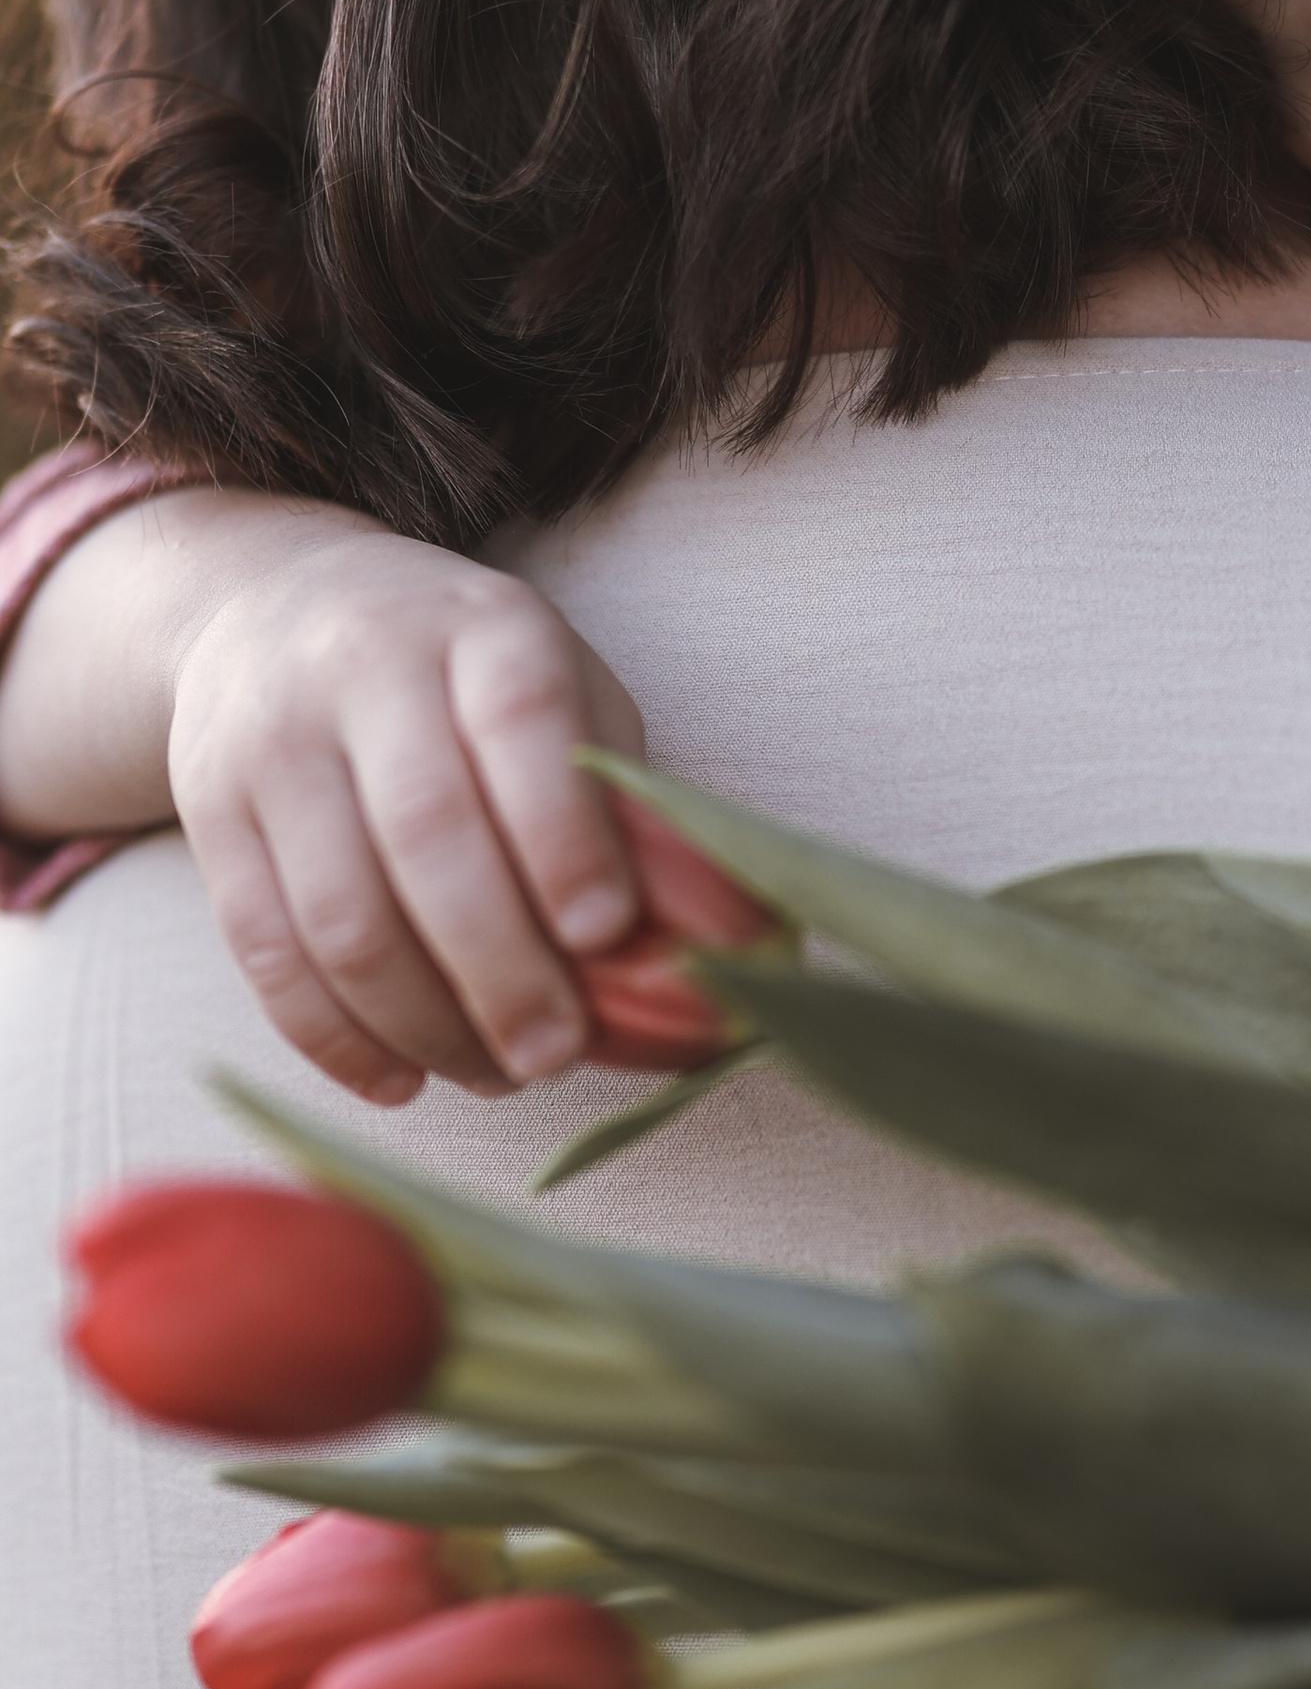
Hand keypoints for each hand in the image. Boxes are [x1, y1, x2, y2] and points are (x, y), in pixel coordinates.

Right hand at [162, 516, 644, 1103]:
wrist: (274, 610)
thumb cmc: (469, 678)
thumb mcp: (568, 695)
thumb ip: (630, 807)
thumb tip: (719, 941)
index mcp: (479, 628)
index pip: (520, 723)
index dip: (562, 835)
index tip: (603, 934)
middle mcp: (363, 672)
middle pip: (425, 837)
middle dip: (499, 965)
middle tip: (558, 1052)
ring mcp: (272, 744)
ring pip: (339, 914)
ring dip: (425, 1020)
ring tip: (499, 1073)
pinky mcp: (212, 817)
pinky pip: (265, 951)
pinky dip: (336, 1036)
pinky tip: (404, 1079)